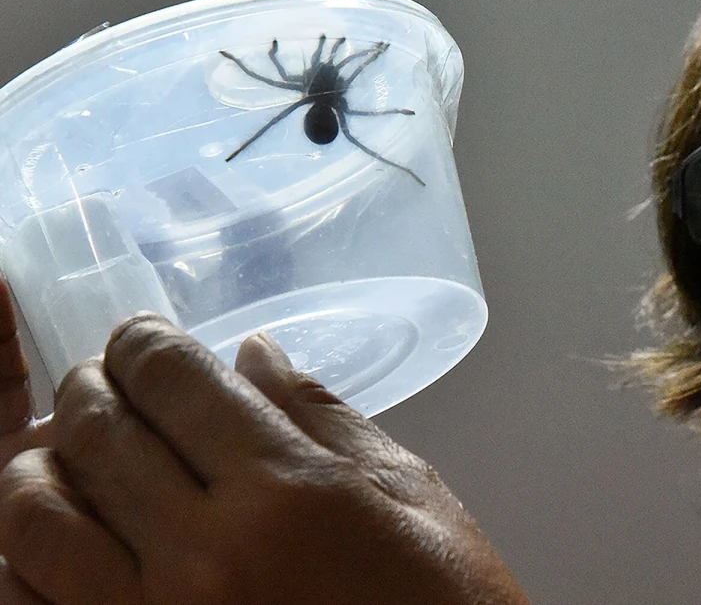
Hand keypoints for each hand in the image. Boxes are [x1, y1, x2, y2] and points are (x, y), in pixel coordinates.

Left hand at [0, 314, 527, 604]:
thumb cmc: (443, 603)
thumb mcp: (409, 495)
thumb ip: (322, 418)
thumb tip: (253, 355)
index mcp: (287, 493)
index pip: (172, 381)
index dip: (144, 342)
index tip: (143, 337)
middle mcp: (206, 556)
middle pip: (96, 434)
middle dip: (89, 387)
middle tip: (102, 380)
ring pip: (35, 519)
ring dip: (39, 468)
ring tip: (67, 454)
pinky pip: (31, 604)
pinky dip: (24, 559)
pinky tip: (61, 536)